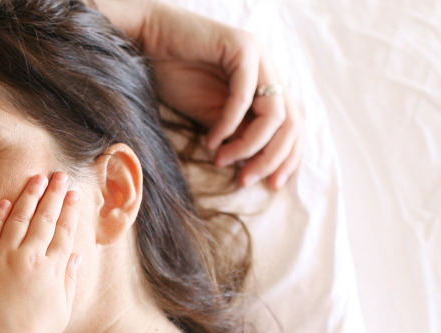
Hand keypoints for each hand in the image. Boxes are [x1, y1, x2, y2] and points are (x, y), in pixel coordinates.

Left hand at [0, 172, 80, 332]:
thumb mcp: (63, 306)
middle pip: (44, 217)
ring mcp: (5, 259)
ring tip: (36, 178)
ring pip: (19, 219)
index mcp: (54, 267)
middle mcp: (31, 258)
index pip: (64, 229)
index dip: (69, 208)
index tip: (73, 192)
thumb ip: (69, 278)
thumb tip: (75, 255)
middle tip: (59, 174)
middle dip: (53, 193)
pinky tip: (5, 202)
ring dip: (29, 196)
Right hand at [97, 0, 303, 188]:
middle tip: (246, 180)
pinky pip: (245, 97)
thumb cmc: (173, 74)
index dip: (287, 157)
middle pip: (292, 122)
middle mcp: (270, 68)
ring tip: (222, 160)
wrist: (147, 38)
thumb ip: (236, 132)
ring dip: (250, 145)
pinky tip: (211, 140)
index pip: (293, 124)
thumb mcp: (210, 113)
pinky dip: (229, 124)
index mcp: (267, 82)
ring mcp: (259, 55)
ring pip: (274, 113)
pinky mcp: (242, 47)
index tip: (270, 184)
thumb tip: (253, 165)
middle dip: (272, 157)